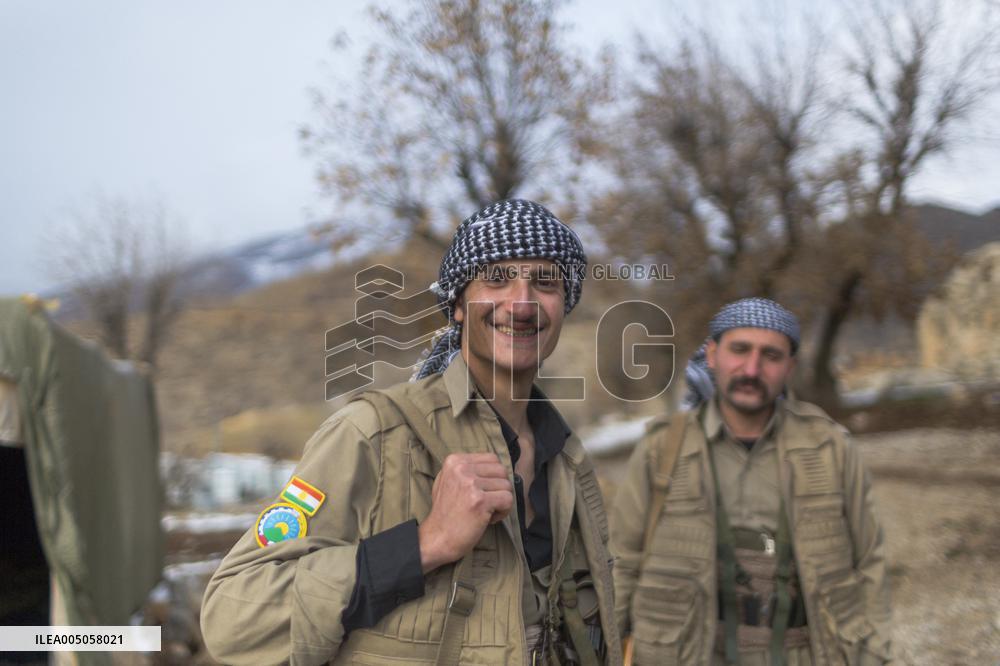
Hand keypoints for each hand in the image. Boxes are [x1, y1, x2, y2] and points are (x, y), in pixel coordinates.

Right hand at [417, 453, 513, 573]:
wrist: (437, 537)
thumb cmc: (445, 512)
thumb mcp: (447, 480)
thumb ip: (467, 469)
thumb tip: (492, 465)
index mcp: (454, 460)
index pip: (492, 459)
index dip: (492, 477)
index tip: (483, 492)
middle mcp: (462, 468)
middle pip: (501, 471)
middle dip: (499, 489)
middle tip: (487, 503)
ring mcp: (471, 484)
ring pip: (506, 485)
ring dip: (501, 501)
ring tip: (486, 512)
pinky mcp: (480, 501)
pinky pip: (508, 499)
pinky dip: (503, 511)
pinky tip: (489, 519)